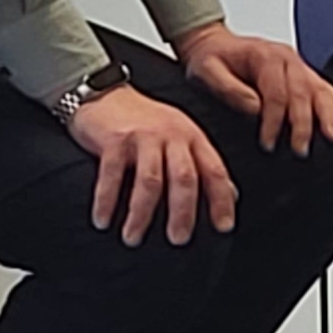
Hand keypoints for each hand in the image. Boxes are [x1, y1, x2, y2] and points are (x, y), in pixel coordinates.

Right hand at [69, 84, 236, 245]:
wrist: (104, 93)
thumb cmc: (145, 121)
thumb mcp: (180, 136)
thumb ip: (201, 163)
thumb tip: (229, 196)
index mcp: (193, 137)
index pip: (215, 171)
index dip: (221, 200)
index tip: (224, 227)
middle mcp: (172, 135)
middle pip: (185, 178)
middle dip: (183, 212)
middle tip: (178, 239)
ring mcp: (143, 137)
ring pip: (150, 181)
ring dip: (142, 213)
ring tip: (134, 238)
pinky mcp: (114, 140)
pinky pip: (112, 175)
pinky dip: (107, 200)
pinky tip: (103, 220)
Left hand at [172, 19, 332, 154]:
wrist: (212, 44)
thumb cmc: (208, 58)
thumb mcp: (205, 71)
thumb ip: (229, 90)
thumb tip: (254, 109)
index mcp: (265, 56)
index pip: (277, 93)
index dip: (274, 121)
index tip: (268, 144)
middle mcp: (287, 58)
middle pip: (303, 93)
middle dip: (304, 125)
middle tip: (300, 150)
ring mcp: (297, 65)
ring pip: (320, 90)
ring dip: (328, 115)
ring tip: (332, 137)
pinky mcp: (302, 73)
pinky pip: (325, 87)